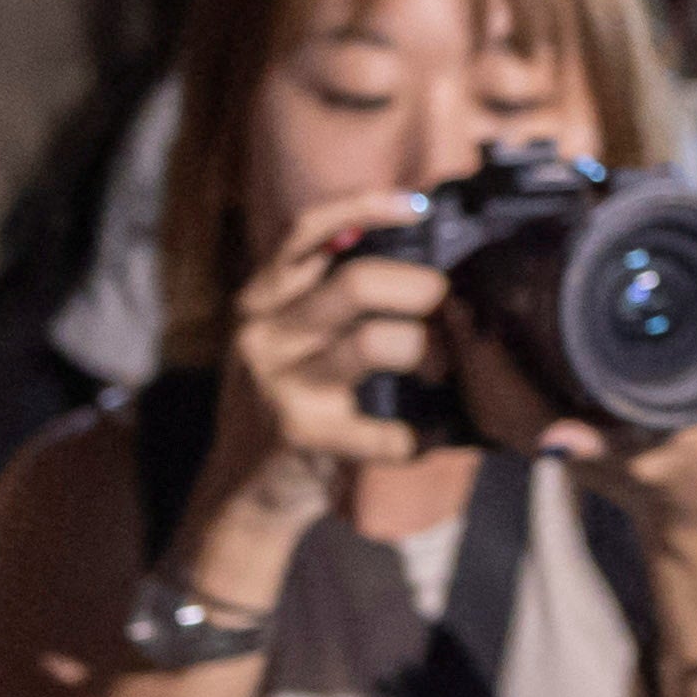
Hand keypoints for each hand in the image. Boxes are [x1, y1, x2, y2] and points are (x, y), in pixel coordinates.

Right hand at [225, 187, 443, 491]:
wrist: (243, 491)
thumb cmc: (289, 405)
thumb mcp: (288, 343)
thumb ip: (326, 301)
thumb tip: (416, 261)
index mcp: (261, 301)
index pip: (306, 231)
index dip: (362, 207)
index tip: (417, 205)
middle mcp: (263, 333)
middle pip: (357, 282)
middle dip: (422, 288)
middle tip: (452, 309)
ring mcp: (278, 384)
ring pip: (375, 343)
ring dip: (429, 352)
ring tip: (448, 370)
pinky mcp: (299, 434)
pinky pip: (385, 429)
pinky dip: (422, 435)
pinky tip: (431, 436)